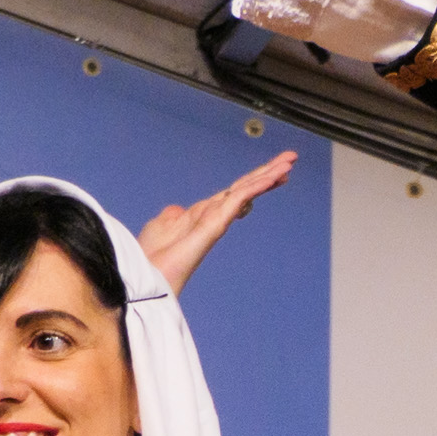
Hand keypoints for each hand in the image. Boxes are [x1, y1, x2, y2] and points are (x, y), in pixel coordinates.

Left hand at [138, 150, 294, 291]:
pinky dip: (255, 186)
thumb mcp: (159, 226)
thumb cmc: (150, 258)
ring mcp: (216, 221)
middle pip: (244, 188)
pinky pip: (238, 199)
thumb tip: (179, 210)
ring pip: (246, 191)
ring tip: (289, 161)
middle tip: (290, 159)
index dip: (252, 180)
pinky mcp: (214, 225)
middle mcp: (212, 216)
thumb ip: (172, 216)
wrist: (146, 276)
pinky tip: (270, 176)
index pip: (232, 192)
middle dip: (267, 173)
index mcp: (201, 215)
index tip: (271, 171)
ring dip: (268, 175)